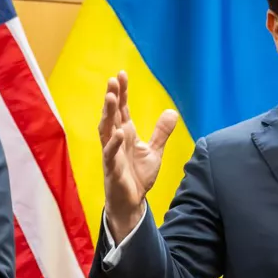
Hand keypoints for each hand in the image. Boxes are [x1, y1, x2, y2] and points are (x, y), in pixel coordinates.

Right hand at [98, 71, 177, 241]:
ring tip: (110, 98)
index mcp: (126, 134)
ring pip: (106, 130)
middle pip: (111, 115)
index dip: (122, 92)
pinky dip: (113, 144)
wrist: (132, 202)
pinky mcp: (112, 169)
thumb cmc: (138, 176)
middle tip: (112, 80)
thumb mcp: (154, 152)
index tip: (121, 74)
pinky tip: (118, 132)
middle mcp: (116, 140)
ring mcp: (112, 154)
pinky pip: (110, 154)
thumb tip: (172, 112)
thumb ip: (161, 132)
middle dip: (111, 97)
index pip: (122, 109)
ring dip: (107, 114)